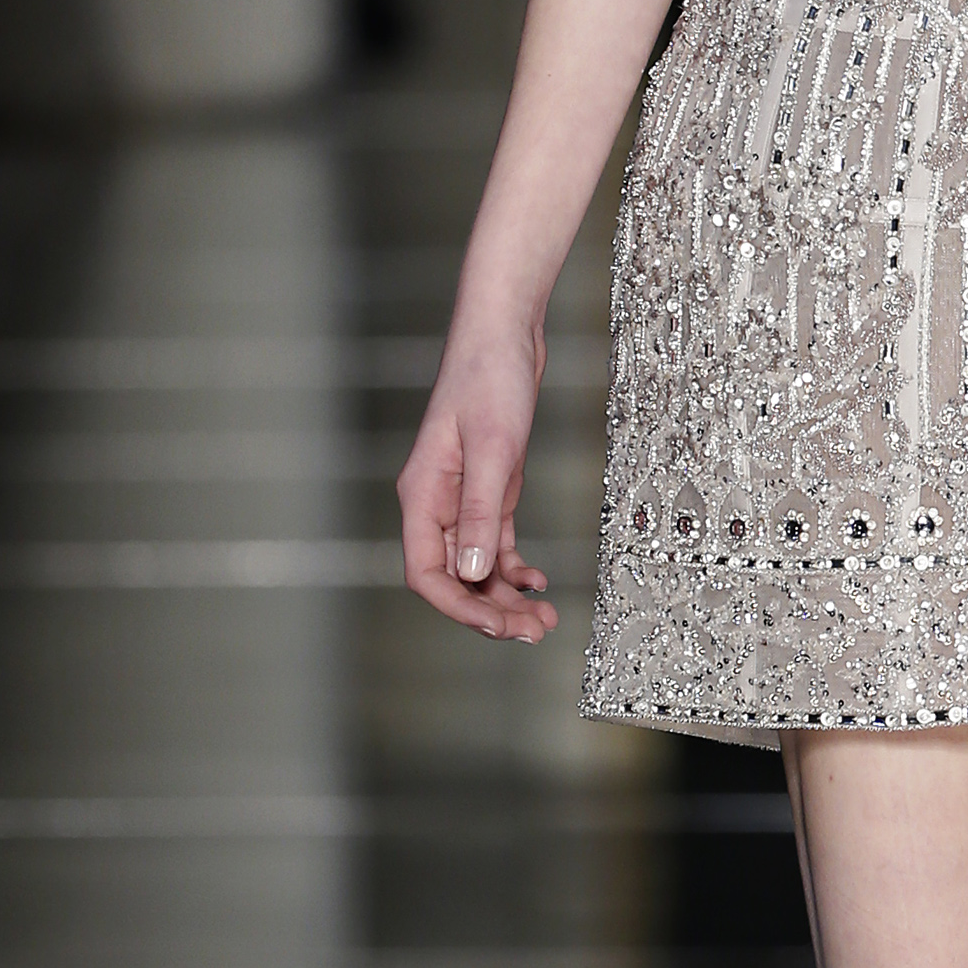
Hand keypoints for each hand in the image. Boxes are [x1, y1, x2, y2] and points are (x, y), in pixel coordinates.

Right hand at [398, 317, 557, 640]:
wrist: (506, 334)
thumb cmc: (490, 379)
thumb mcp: (494, 449)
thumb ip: (480, 513)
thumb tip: (469, 575)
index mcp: (423, 496)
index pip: (426, 573)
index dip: (458, 607)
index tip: (497, 625)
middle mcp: (436, 504)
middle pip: (454, 578)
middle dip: (490, 611)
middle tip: (534, 633)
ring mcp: (463, 499)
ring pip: (477, 566)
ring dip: (507, 596)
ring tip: (544, 620)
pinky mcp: (490, 490)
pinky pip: (494, 544)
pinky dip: (513, 568)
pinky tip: (538, 582)